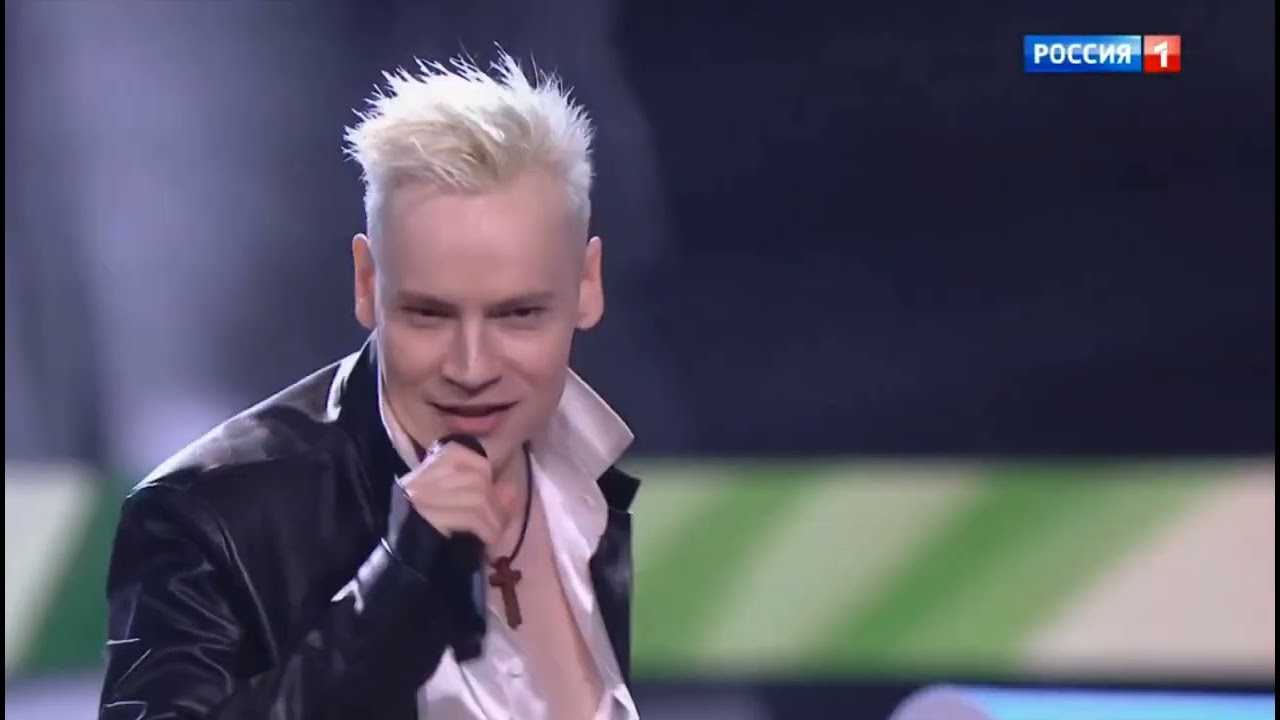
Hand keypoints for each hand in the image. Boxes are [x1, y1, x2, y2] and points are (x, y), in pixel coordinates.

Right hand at [399, 442, 515, 548]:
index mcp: (431, 466)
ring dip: (495, 520)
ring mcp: (424, 497)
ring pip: (478, 497)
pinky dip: (488, 530)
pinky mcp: (429, 518)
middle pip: (478, 479)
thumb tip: (512, 489)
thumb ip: (486, 493)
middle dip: (497, 503)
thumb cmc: (434, 527)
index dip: (487, 476)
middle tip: (499, 522)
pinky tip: (487, 540)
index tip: (490, 495)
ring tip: (494, 533)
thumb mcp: (460, 503)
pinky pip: (472, 517)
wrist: (404, 557)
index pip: (471, 459)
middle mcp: (424, 477)